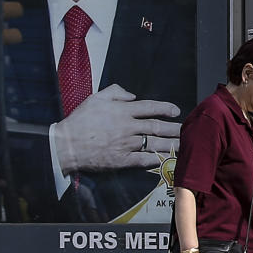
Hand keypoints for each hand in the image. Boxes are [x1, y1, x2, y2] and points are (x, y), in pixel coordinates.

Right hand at [53, 84, 181, 173]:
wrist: (66, 145)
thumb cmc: (80, 120)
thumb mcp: (96, 98)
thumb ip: (116, 92)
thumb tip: (132, 96)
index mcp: (122, 111)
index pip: (150, 107)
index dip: (165, 108)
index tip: (176, 111)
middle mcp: (128, 127)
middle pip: (157, 127)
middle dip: (174, 128)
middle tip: (186, 130)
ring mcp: (126, 145)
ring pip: (154, 144)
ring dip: (171, 145)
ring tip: (183, 145)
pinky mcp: (122, 160)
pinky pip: (143, 160)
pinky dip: (156, 160)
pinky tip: (165, 159)